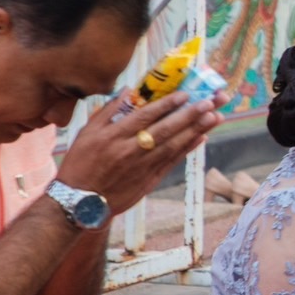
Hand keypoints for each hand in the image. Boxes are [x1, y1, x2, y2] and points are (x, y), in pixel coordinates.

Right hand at [59, 90, 228, 214]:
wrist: (79, 203)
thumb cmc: (80, 164)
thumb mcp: (86, 134)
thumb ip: (108, 112)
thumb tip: (128, 91)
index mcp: (112, 137)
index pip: (144, 117)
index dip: (166, 105)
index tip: (185, 94)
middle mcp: (129, 151)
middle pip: (165, 130)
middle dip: (190, 115)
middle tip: (210, 101)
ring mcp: (142, 167)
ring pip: (173, 145)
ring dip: (196, 130)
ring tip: (215, 116)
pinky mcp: (149, 180)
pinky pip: (172, 161)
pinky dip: (188, 148)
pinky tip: (202, 137)